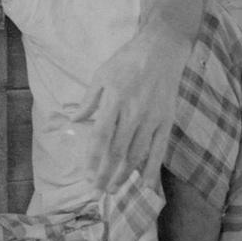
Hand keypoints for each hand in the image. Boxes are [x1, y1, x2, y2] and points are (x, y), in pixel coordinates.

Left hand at [71, 30, 187, 193]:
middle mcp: (133, 113)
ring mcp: (152, 118)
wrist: (162, 49)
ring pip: (137, 154)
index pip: (101, 137)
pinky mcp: (166, 121)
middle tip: (98, 191)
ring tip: (114, 189)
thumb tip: (75, 119)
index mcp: (114, 100)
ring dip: (125, 175)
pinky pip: (160, 149)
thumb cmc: (127, 60)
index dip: (93, 159)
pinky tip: (147, 185)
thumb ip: (89, 100)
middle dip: (106, 174)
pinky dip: (153, 168)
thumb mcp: (101, 74)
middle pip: (118, 150)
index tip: (87, 176)